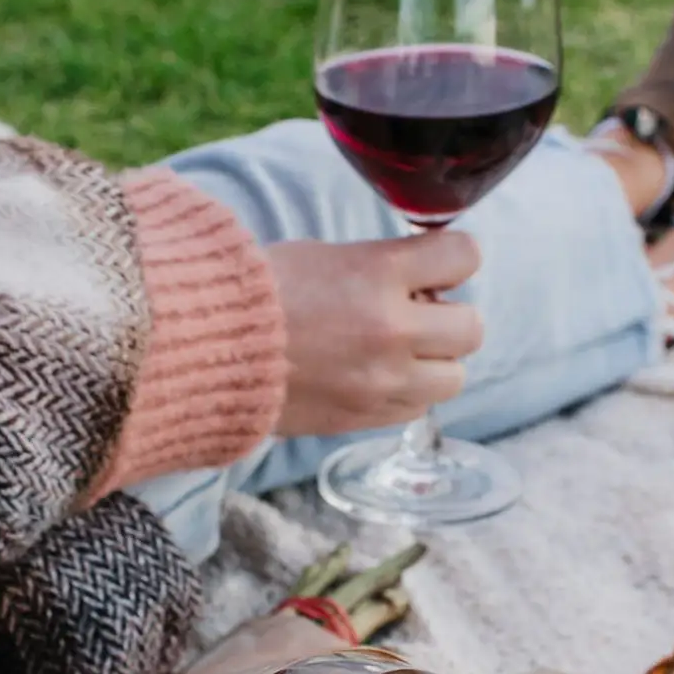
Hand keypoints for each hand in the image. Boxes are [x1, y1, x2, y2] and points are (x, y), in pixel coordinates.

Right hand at [266, 233, 482, 437]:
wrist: (203, 349)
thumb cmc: (253, 293)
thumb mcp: (323, 256)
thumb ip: (381, 268)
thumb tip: (422, 283)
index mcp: (380, 274)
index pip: (464, 256)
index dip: (452, 258)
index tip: (435, 265)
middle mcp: (392, 330)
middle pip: (471, 327)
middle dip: (447, 317)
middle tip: (415, 313)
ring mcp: (382, 381)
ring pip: (454, 377)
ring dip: (433, 361)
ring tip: (395, 352)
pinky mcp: (364, 417)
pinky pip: (416, 408)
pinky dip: (405, 392)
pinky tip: (371, 376)